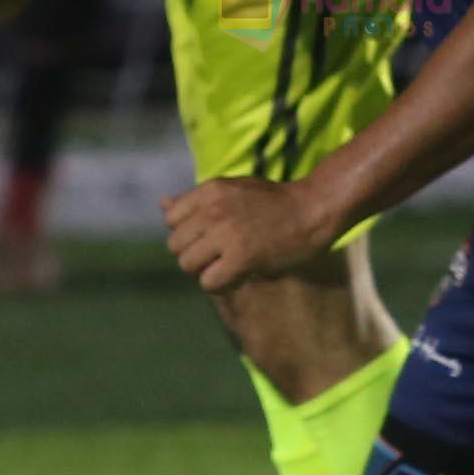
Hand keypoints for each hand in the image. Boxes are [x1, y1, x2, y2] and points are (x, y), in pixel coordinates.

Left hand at [164, 173, 334, 294]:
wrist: (312, 210)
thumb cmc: (273, 202)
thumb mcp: (232, 190)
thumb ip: (196, 201)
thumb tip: (161, 205)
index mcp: (210, 189)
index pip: (171, 219)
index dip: (188, 232)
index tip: (210, 236)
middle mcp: (213, 209)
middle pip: (176, 246)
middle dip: (195, 254)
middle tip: (221, 254)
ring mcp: (226, 233)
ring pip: (188, 265)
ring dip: (207, 270)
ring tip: (230, 264)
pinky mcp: (241, 257)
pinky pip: (209, 282)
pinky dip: (222, 285)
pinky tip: (239, 275)